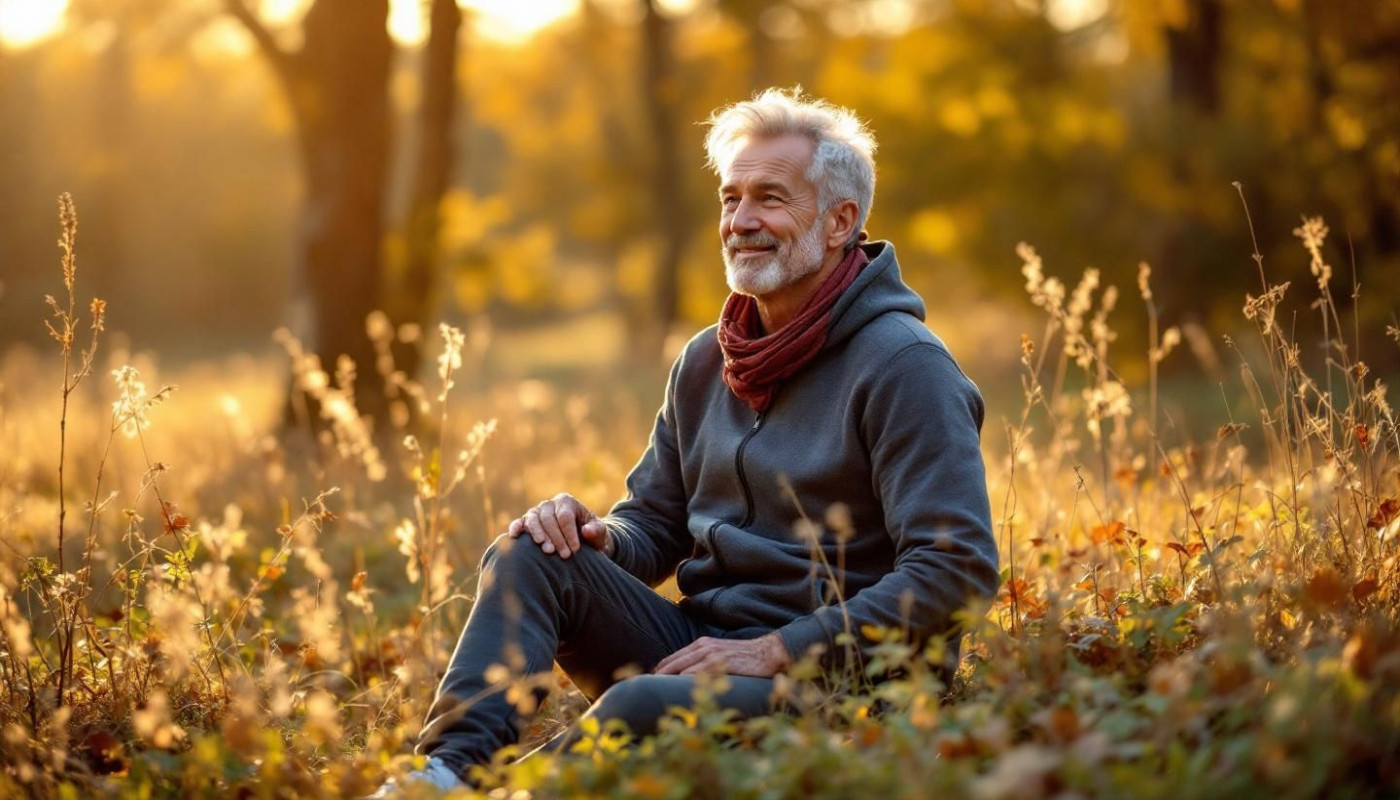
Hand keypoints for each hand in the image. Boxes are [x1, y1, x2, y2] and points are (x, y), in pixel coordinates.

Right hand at [507, 492, 612, 559]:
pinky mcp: (528, 524)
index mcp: (567, 502)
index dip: (569, 533)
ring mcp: (537, 513)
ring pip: (533, 519)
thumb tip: (586, 530)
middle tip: (564, 555)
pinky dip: (517, 527)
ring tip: (547, 550)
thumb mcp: (601, 534)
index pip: (564, 515)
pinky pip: (520, 523)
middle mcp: (550, 504)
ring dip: (538, 534)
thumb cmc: (593, 537)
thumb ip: (597, 531)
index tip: (575, 549)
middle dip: (556, 537)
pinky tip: (515, 536)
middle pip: (548, 518)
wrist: (584, 544)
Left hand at [653, 633, 790, 677]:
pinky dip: (684, 681)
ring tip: (652, 692)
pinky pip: (697, 673)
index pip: (672, 658)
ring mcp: (711, 655)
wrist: (767, 653)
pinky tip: (674, 690)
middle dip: (656, 676)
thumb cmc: (744, 657)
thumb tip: (689, 676)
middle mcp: (703, 647)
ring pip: (680, 668)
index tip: (647, 681)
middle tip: (641, 688)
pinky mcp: (720, 664)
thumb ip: (704, 661)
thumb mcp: (720, 654)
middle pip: (672, 663)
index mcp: (701, 644)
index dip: (658, 670)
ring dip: (665, 680)